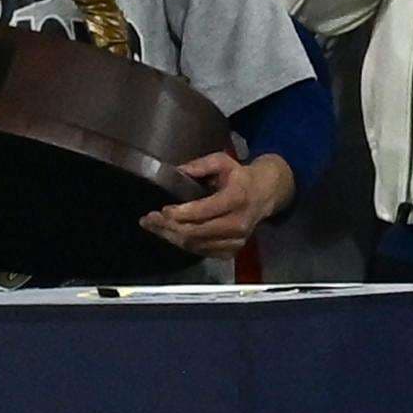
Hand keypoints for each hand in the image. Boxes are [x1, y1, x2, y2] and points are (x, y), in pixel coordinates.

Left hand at [140, 152, 293, 258]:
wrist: (264, 195)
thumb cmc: (239, 176)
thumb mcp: (222, 161)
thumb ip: (199, 165)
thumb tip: (174, 172)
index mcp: (237, 198)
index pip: (205, 211)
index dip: (182, 213)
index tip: (162, 210)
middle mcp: (238, 223)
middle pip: (197, 232)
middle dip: (169, 227)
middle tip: (148, 219)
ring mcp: (236, 241)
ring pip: (196, 245)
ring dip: (171, 237)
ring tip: (152, 226)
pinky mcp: (232, 251)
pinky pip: (201, 251)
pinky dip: (182, 244)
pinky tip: (169, 234)